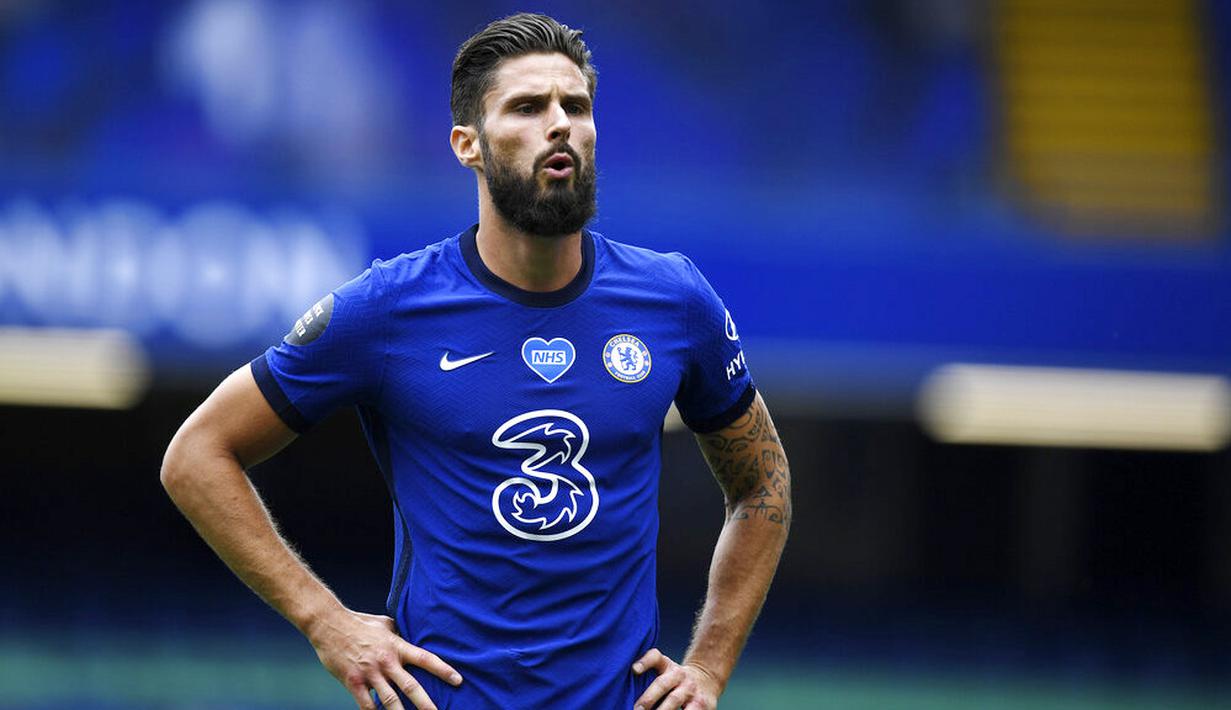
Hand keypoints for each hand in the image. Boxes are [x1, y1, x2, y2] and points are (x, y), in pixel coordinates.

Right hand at [307, 608, 461, 709]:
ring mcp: (370, 673)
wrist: (329, 625)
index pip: (426, 658)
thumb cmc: (359, 623)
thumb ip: (399, 634)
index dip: (443, 670)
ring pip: (390, 700)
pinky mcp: (353, 682)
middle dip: (426, 703)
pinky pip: (366, 704)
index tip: (458, 680)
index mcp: (396, 646)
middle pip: (411, 686)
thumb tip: (411, 636)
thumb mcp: (385, 624)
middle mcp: (386, 661)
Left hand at [632, 648, 720, 709]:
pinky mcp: (701, 704)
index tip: (634, 670)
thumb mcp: (666, 670)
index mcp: (667, 665)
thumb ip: (649, 676)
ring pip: (673, 700)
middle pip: (662, 684)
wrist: (706, 679)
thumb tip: (623, 692)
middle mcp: (678, 675)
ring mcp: (690, 689)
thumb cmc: (675, 679)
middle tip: (636, 709)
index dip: (645, 661)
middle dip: (648, 698)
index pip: (655, 657)